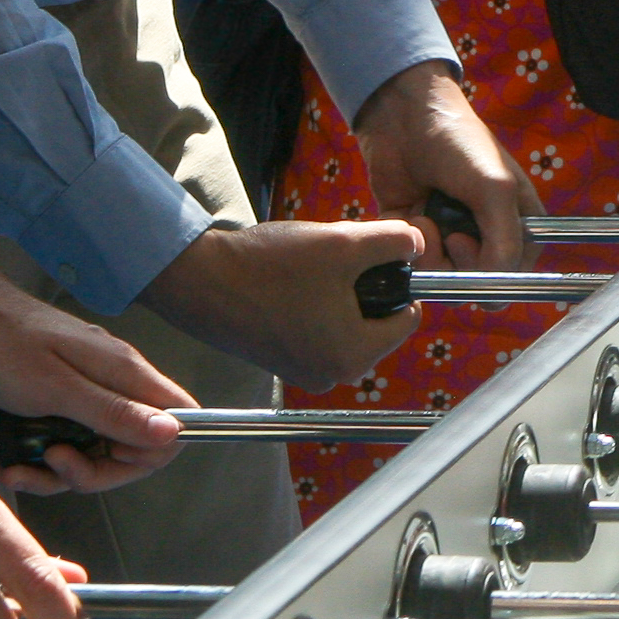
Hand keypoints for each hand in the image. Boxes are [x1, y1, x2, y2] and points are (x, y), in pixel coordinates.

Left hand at [0, 263, 186, 494]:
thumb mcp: (54, 388)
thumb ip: (114, 412)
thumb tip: (172, 432)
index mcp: (124, 373)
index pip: (176, 422)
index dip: (147, 453)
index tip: (103, 460)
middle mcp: (114, 381)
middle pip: (134, 445)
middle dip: (94, 471)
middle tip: (52, 464)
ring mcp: (87, 389)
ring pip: (96, 449)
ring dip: (58, 472)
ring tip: (17, 470)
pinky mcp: (60, 397)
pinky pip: (68, 440)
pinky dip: (40, 461)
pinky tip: (9, 464)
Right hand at [140, 215, 423, 387]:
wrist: (199, 279)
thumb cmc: (271, 265)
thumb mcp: (346, 242)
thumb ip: (395, 243)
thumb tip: (418, 246)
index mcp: (354, 357)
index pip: (407, 316)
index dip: (394, 280)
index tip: (363, 260)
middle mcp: (330, 375)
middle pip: (375, 319)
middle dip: (363, 286)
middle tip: (330, 262)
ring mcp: (302, 371)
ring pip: (346, 320)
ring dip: (337, 291)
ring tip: (306, 269)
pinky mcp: (279, 360)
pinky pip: (317, 327)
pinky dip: (312, 302)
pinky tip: (287, 281)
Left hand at [355, 63, 531, 268]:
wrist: (403, 118)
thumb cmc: (461, 145)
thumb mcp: (496, 191)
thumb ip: (504, 244)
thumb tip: (493, 294)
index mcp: (518, 222)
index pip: (517, 272)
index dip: (497, 274)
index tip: (478, 249)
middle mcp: (485, 233)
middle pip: (476, 280)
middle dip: (458, 263)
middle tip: (450, 233)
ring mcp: (448, 235)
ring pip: (441, 275)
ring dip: (430, 251)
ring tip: (426, 218)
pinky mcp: (414, 235)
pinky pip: (410, 262)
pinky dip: (408, 243)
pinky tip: (409, 216)